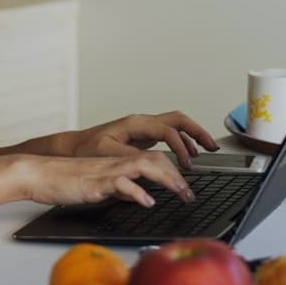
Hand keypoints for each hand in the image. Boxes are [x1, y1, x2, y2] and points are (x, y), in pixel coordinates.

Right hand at [20, 151, 195, 207]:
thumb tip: (137, 196)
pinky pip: (120, 183)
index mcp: (117, 163)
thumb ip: (119, 188)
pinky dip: (137, 192)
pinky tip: (148, 202)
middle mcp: (115, 163)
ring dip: (167, 179)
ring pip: (144, 165)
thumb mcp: (99, 186)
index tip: (186, 187)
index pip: (152, 159)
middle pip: (155, 159)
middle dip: (178, 176)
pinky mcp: (95, 182)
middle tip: (191, 194)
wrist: (39, 174)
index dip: (173, 171)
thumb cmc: (65, 181)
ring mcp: (106, 171)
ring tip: (181, 193)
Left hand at [63, 111, 219, 168]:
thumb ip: (131, 158)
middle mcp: (141, 122)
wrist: (73, 147)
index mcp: (135, 124)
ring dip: (192, 136)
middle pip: (177, 120)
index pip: (167, 130)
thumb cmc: (86, 149)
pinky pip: (168, 134)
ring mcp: (143, 128)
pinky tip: (187, 156)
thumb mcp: (107, 154)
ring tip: (207, 150)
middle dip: (197, 131)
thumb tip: (152, 164)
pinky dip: (181, 142)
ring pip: (175, 125)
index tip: (187, 164)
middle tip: (212, 146)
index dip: (180, 147)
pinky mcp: (142, 137)